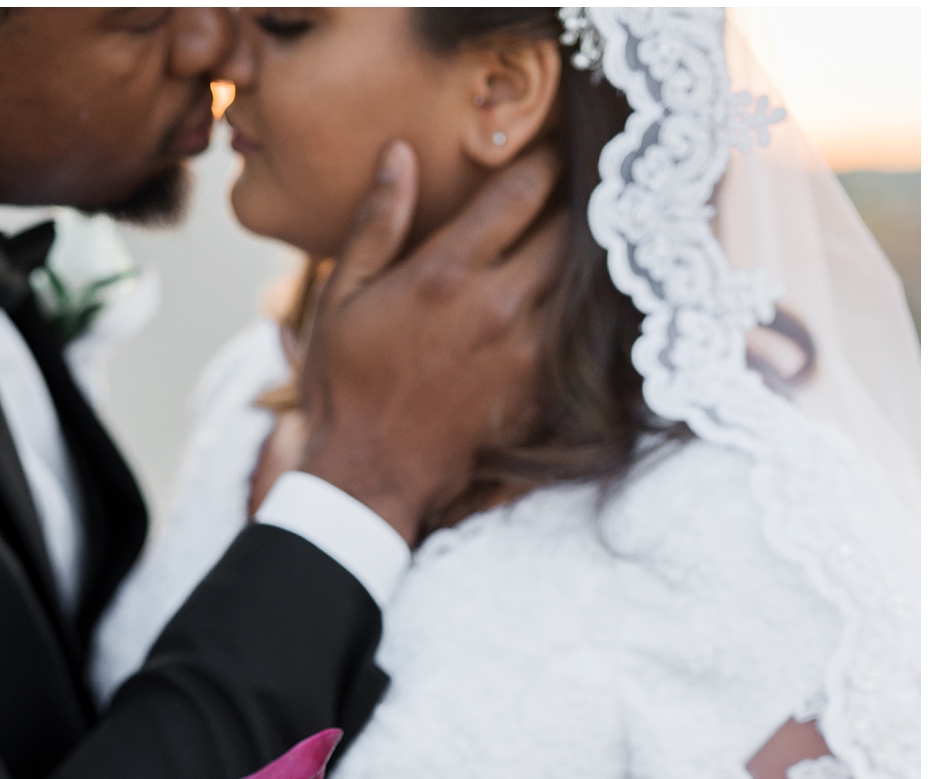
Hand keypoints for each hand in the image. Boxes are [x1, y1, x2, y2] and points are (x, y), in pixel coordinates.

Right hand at [297, 140, 561, 543]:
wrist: (368, 477)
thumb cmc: (345, 385)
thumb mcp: (342, 299)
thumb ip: (376, 224)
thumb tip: (399, 153)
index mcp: (446, 275)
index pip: (524, 190)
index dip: (544, 160)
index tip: (549, 149)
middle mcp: (499, 306)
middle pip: (573, 228)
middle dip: (577, 201)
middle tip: (581, 183)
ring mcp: (529, 350)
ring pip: (588, 279)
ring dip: (589, 253)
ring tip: (589, 233)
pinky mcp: (544, 388)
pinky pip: (584, 331)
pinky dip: (585, 307)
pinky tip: (576, 295)